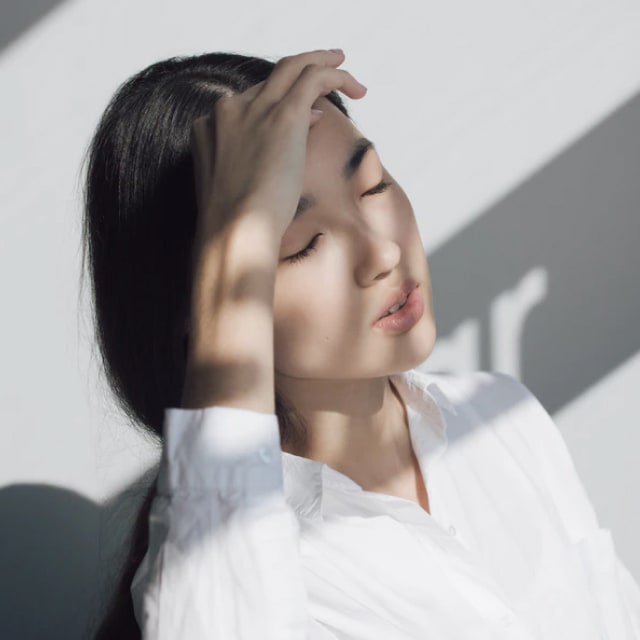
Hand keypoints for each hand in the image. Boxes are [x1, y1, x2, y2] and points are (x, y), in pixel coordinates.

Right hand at [189, 48, 367, 247]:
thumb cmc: (236, 225)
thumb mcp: (237, 188)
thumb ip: (253, 161)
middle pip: (269, 79)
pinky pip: (313, 77)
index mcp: (209, 129)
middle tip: (327, 67)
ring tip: (344, 65)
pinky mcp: (283, 114)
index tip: (306, 116)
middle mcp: (228, 111)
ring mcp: (254, 109)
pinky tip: (355, 86)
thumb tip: (287, 140)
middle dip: (299, 70)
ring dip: (320, 62)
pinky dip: (335, 75)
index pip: (250, 103)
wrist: (235, 231)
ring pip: (292, 67)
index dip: (279, 104)